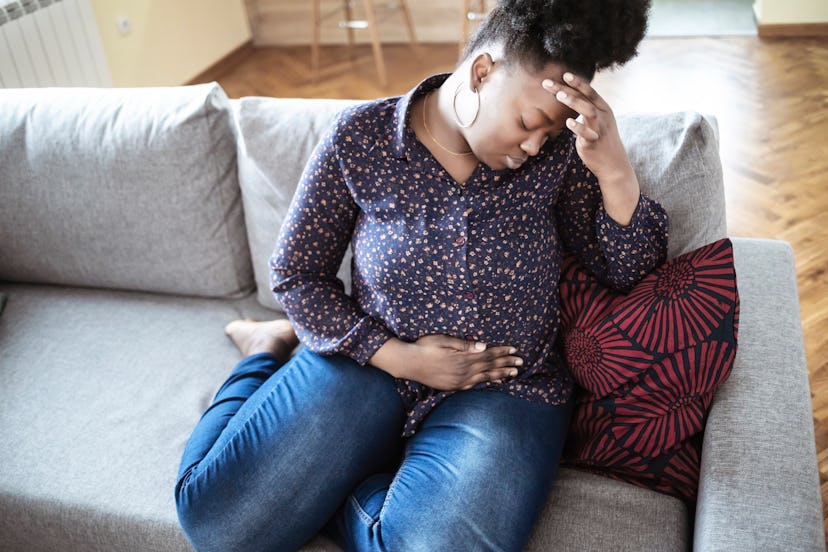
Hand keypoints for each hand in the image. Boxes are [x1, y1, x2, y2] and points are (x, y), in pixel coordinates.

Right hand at [369, 335, 522, 390]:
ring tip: (513, 374)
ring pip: (484, 378)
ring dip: (500, 375)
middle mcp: (463, 371)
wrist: (408, 363)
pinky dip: (486, 383)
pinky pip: (474, 386)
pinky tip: (493, 382)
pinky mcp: (453, 387)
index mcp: (463, 358)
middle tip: (521, 363)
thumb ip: (464, 344)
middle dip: (506, 364)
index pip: (488, 354)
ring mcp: (459, 381)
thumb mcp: (443, 340)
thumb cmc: (424, 347)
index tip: (515, 350)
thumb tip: (484, 346)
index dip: (502, 352)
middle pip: (490, 367)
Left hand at [542, 73, 639, 224]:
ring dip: (574, 101)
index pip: (589, 91)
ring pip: (588, 111)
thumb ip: (586, 110)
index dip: (577, 82)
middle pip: (584, 98)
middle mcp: (603, 116)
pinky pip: (587, 133)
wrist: (614, 165)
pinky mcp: (594, 143)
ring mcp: (599, 129)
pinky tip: (569, 122)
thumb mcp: (596, 122)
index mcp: (603, 109)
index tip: (563, 74)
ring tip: (559, 95)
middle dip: (566, 88)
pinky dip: (578, 127)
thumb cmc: (601, 141)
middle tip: (548, 83)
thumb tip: (571, 99)